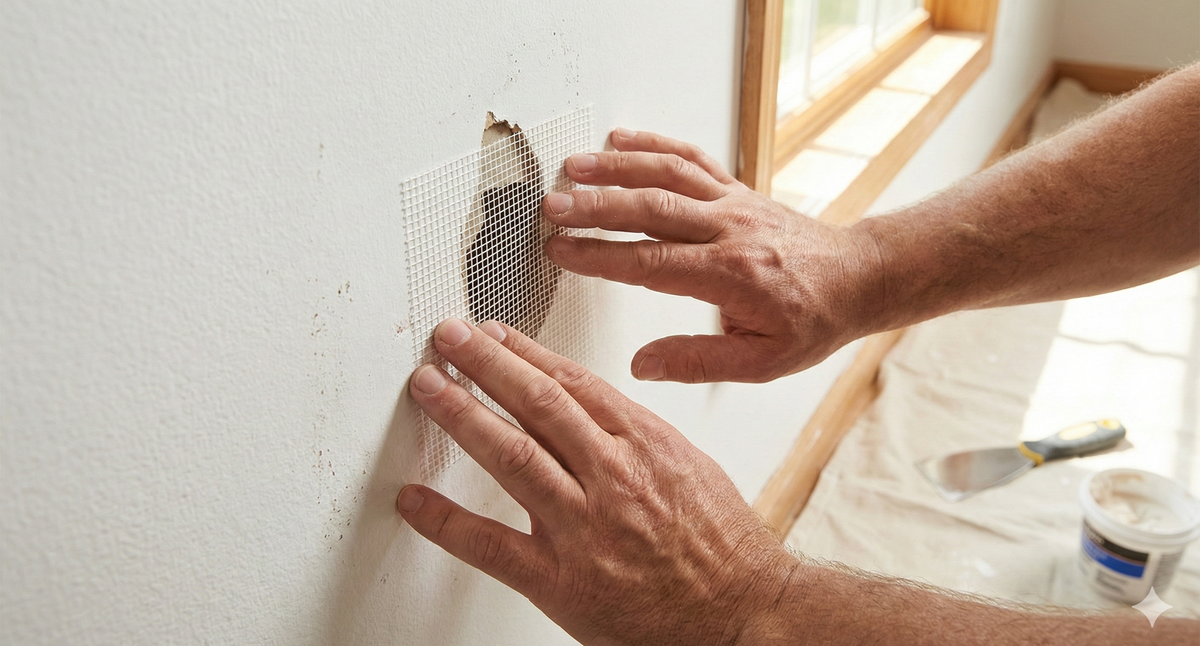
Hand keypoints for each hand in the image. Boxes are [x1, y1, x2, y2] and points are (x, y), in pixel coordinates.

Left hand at [397, 319, 799, 645]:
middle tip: (448, 337)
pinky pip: (491, 545)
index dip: (524, 352)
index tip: (493, 333)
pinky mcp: (563, 582)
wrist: (744, 613)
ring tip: (428, 386)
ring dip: (462, 414)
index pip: (572, 381)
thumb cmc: (723, 546)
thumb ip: (633, 434)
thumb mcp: (687, 466)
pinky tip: (414, 500)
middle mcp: (613, 477)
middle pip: (537, 403)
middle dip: (485, 363)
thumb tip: (585, 404)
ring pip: (511, 455)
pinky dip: (445, 521)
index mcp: (646, 444)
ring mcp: (584, 528)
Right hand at [542, 129, 880, 382]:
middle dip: (596, 206)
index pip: (650, 263)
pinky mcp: (736, 189)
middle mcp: (729, 229)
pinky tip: (621, 139)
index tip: (560, 252)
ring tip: (573, 166)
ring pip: (667, 175)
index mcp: (730, 275)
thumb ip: (697, 361)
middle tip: (552, 207)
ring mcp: (733, 203)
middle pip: (651, 209)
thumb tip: (642, 365)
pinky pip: (692, 159)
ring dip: (617, 168)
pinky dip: (655, 145)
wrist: (857, 278)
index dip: (600, 256)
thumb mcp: (761, 362)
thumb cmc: (812, 320)